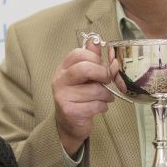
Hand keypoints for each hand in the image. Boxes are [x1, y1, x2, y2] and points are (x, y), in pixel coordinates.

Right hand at [52, 41, 113, 155]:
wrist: (68, 124)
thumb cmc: (79, 97)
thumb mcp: (84, 76)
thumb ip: (91, 59)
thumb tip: (97, 41)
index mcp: (63, 68)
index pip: (79, 54)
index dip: (96, 58)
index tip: (102, 66)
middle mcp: (59, 80)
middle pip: (85, 68)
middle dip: (103, 74)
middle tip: (107, 81)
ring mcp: (62, 96)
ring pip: (95, 90)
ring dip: (106, 95)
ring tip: (104, 98)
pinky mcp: (69, 111)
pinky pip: (95, 105)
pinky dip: (102, 107)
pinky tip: (99, 108)